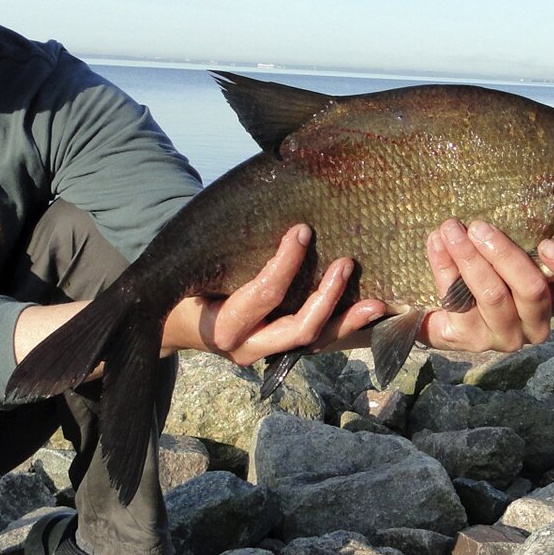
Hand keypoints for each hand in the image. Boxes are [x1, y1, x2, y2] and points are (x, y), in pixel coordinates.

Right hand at [161, 224, 385, 365]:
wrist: (177, 325)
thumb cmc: (187, 286)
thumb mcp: (195, 271)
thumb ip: (224, 250)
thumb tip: (262, 201)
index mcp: (223, 327)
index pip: (263, 296)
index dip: (286, 264)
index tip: (303, 231)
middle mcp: (248, 348)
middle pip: (298, 330)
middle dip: (326, 297)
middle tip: (345, 263)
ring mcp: (268, 353)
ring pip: (314, 343)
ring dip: (346, 320)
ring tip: (376, 302)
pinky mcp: (282, 350)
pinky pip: (318, 342)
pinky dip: (345, 327)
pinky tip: (371, 313)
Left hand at [422, 218, 553, 352]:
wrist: (442, 311)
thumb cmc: (487, 270)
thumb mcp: (506, 254)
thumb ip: (517, 236)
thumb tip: (502, 196)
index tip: (546, 243)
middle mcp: (536, 323)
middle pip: (532, 290)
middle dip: (503, 253)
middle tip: (478, 226)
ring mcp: (505, 335)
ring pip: (494, 295)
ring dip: (469, 258)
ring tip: (451, 230)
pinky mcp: (471, 340)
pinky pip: (458, 300)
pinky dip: (444, 267)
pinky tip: (436, 244)